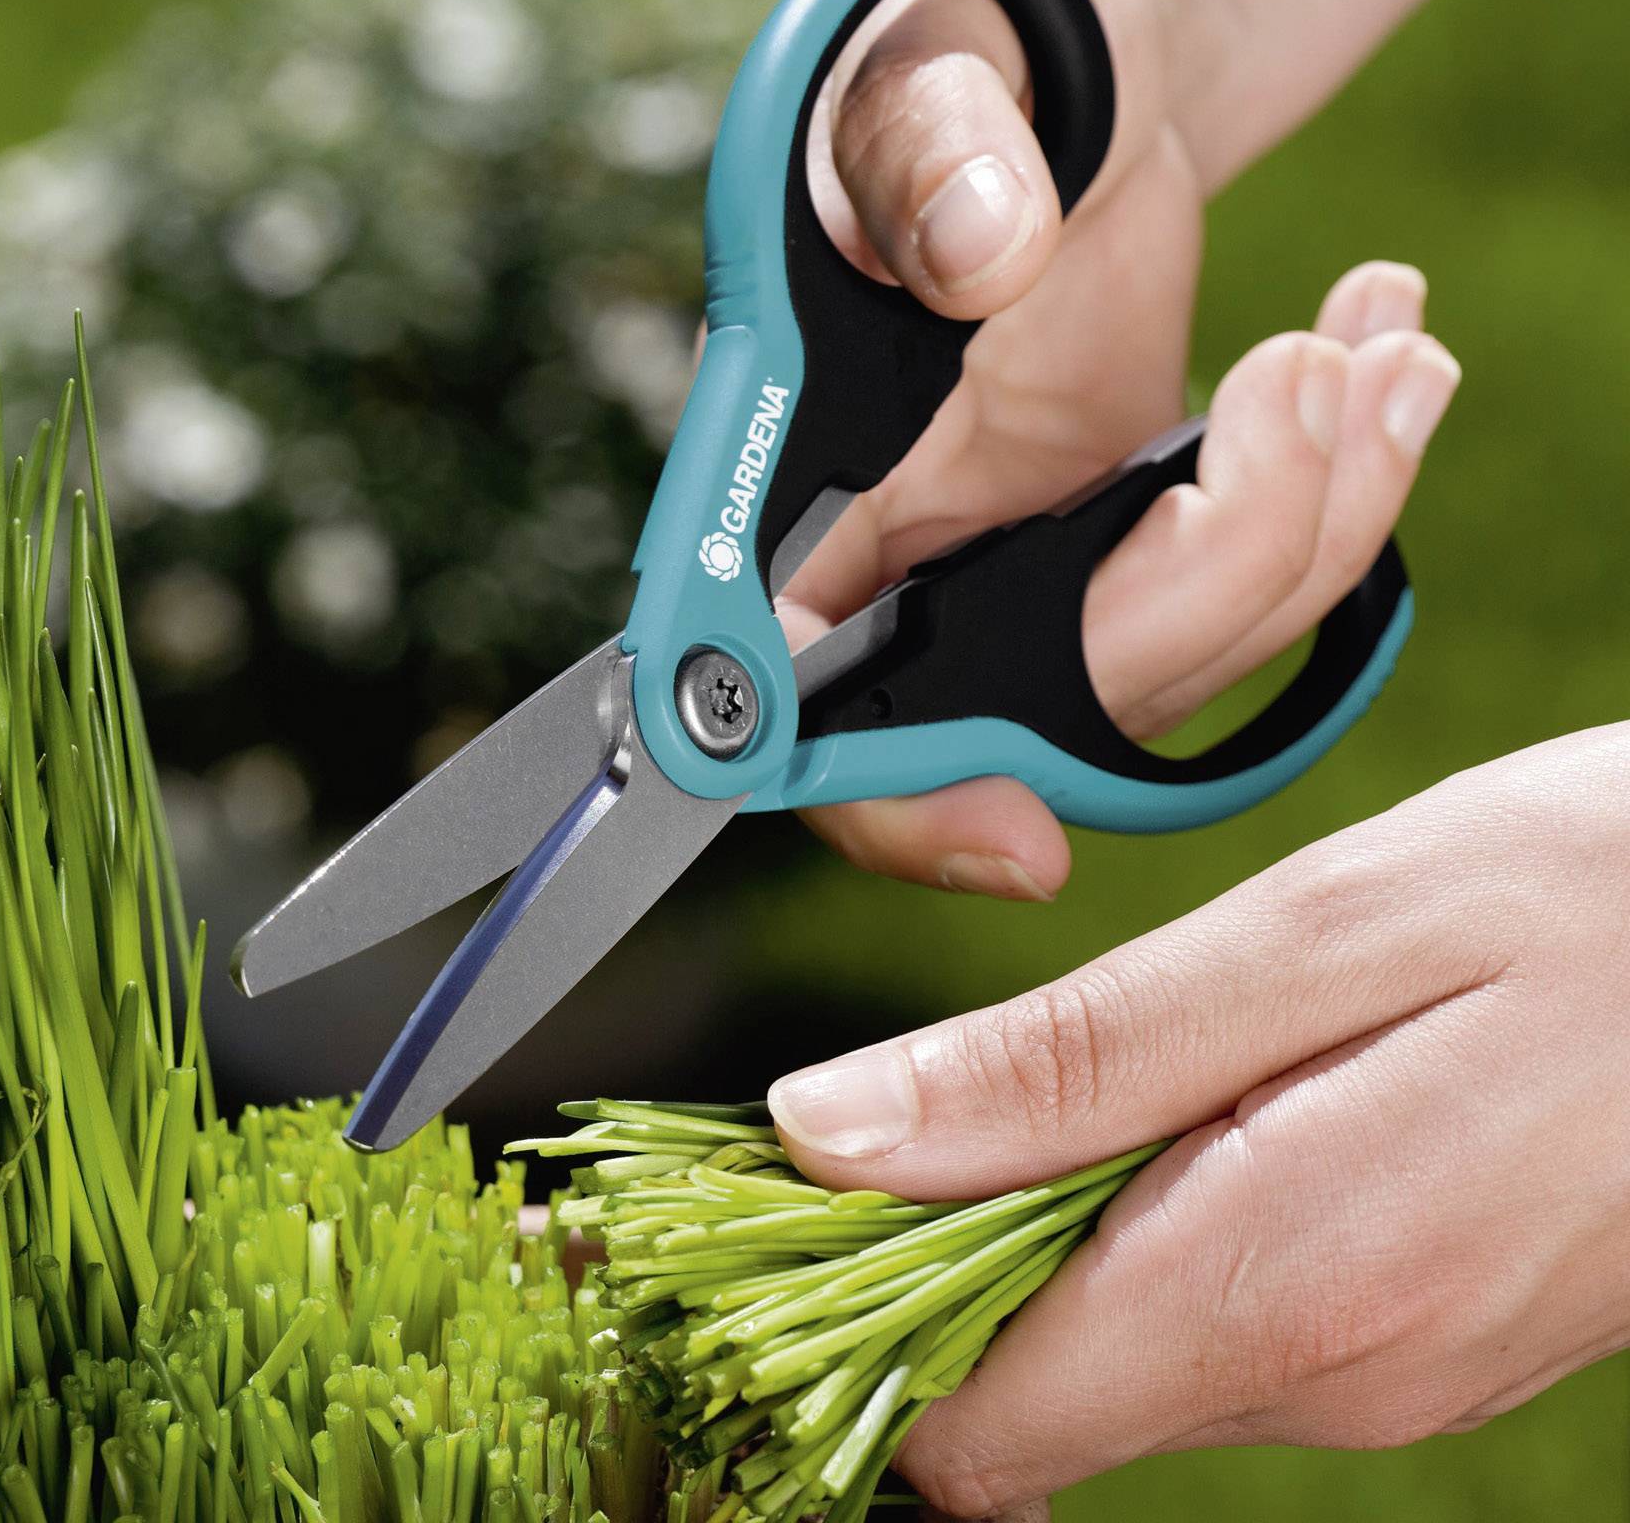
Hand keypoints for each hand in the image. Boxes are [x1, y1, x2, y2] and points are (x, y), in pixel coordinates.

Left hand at [765, 727, 1629, 1516]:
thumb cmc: (1607, 897)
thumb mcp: (1316, 935)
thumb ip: (1062, 1062)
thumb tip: (826, 1132)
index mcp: (1282, 1287)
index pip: (974, 1431)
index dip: (844, 1323)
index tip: (781, 1202)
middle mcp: (1336, 1378)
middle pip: (1032, 1394)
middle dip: (927, 1264)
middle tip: (907, 1096)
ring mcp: (1391, 1375)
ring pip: (1120, 1354)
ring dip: (1040, 1233)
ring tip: (1059, 1079)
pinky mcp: (1424, 1339)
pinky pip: (1220, 1320)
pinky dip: (1148, 1232)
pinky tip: (1178, 1108)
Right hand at [784, 0, 1460, 900]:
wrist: (1047, 62)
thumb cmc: (935, 68)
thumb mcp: (909, 83)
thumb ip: (918, 160)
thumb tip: (978, 252)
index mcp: (784, 490)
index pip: (798, 718)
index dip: (897, 802)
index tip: (1018, 828)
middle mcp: (890, 570)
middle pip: (1049, 701)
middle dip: (1215, 572)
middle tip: (1301, 383)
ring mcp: (1013, 575)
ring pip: (1183, 650)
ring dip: (1320, 507)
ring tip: (1375, 341)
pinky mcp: (1122, 549)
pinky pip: (1252, 585)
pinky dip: (1344, 486)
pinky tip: (1379, 355)